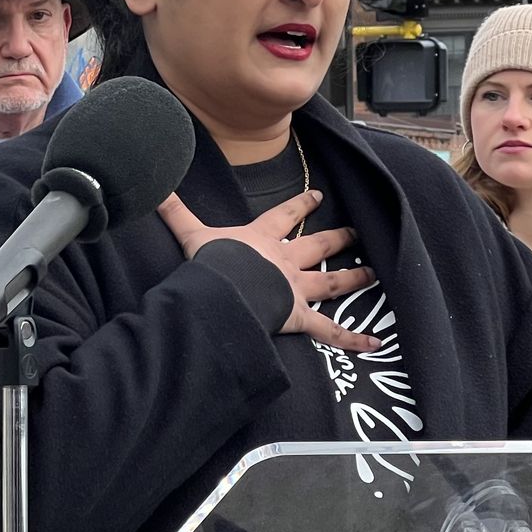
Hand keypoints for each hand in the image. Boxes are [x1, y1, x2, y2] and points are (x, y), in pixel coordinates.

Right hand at [158, 190, 381, 352]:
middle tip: (356, 232)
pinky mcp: (299, 318)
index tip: (319, 195)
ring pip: (331, 282)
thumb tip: (156, 188)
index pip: (285, 216)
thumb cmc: (212, 262)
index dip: (301, 205)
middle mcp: (285, 262)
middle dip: (337, 239)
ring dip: (354, 278)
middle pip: (316, 246)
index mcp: (262, 240)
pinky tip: (375, 343)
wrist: (226, 290)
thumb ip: (175, 211)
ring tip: (374, 274)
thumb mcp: (191, 233)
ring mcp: (295, 289)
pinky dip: (352, 338)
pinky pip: (330, 331)